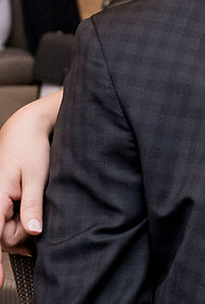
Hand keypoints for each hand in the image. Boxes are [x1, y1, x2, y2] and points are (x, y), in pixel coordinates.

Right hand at [0, 92, 60, 286]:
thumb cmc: (31, 148)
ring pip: (5, 232)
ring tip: (33, 199)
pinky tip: (29, 214)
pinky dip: (19, 222)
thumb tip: (34, 233)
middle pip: (4, 238)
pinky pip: (5, 223)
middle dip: (23, 232)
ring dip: (22, 225)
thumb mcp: (38, 177)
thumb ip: (33, 206)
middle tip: (38, 209)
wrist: (24, 128)